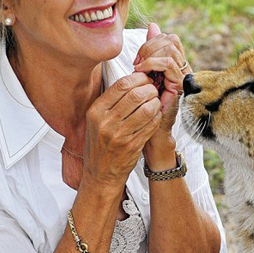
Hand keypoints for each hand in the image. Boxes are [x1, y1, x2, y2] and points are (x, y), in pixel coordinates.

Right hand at [81, 71, 161, 190]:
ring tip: (155, 102)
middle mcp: (106, 122)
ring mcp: (120, 135)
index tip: (145, 79)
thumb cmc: (100, 144)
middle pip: (136, 95)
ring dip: (156, 103)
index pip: (122, 85)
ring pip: (147, 109)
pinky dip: (157, 117)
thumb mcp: (96, 120)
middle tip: (153, 90)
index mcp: (96, 111)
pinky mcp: (132, 145)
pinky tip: (156, 115)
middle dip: (150, 89)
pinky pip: (151, 125)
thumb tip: (131, 80)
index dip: (138, 78)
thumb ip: (109, 101)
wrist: (100, 173)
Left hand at [133, 23, 190, 136]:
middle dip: (150, 45)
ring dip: (150, 54)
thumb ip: (148, 52)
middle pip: (172, 39)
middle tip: (137, 61)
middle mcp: (183, 67)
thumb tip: (152, 25)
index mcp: (175, 63)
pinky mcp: (180, 84)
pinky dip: (152, 63)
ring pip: (170, 48)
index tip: (137, 58)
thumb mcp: (144, 73)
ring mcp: (183, 76)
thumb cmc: (145, 104)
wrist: (151, 129)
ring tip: (138, 67)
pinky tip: (142, 71)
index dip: (151, 42)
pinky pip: (168, 63)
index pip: (169, 38)